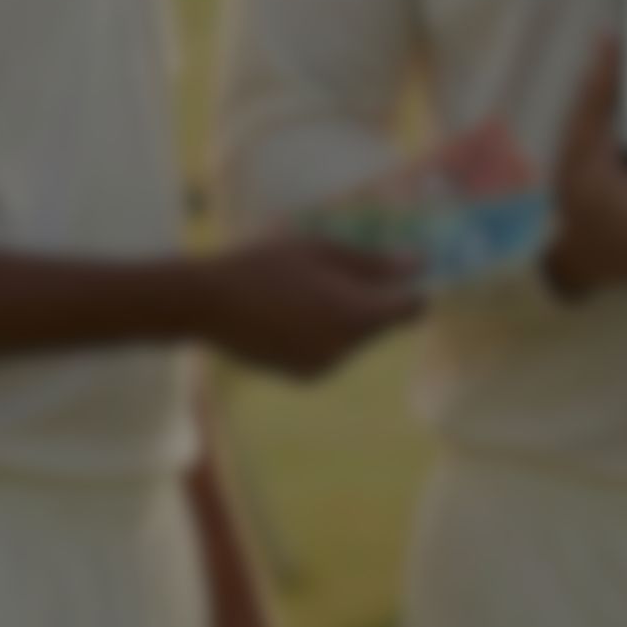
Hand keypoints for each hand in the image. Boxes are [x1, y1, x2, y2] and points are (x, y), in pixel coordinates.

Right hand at [193, 235, 420, 379]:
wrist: (208, 303)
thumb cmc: (266, 264)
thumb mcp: (321, 251)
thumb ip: (373, 262)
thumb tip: (418, 265)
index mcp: (356, 315)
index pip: (410, 310)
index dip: (413, 290)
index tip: (400, 272)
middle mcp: (346, 349)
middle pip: (381, 324)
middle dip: (372, 299)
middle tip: (336, 271)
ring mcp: (325, 366)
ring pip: (355, 338)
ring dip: (346, 316)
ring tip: (304, 289)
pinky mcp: (304, 376)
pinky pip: (332, 350)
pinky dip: (324, 333)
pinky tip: (289, 312)